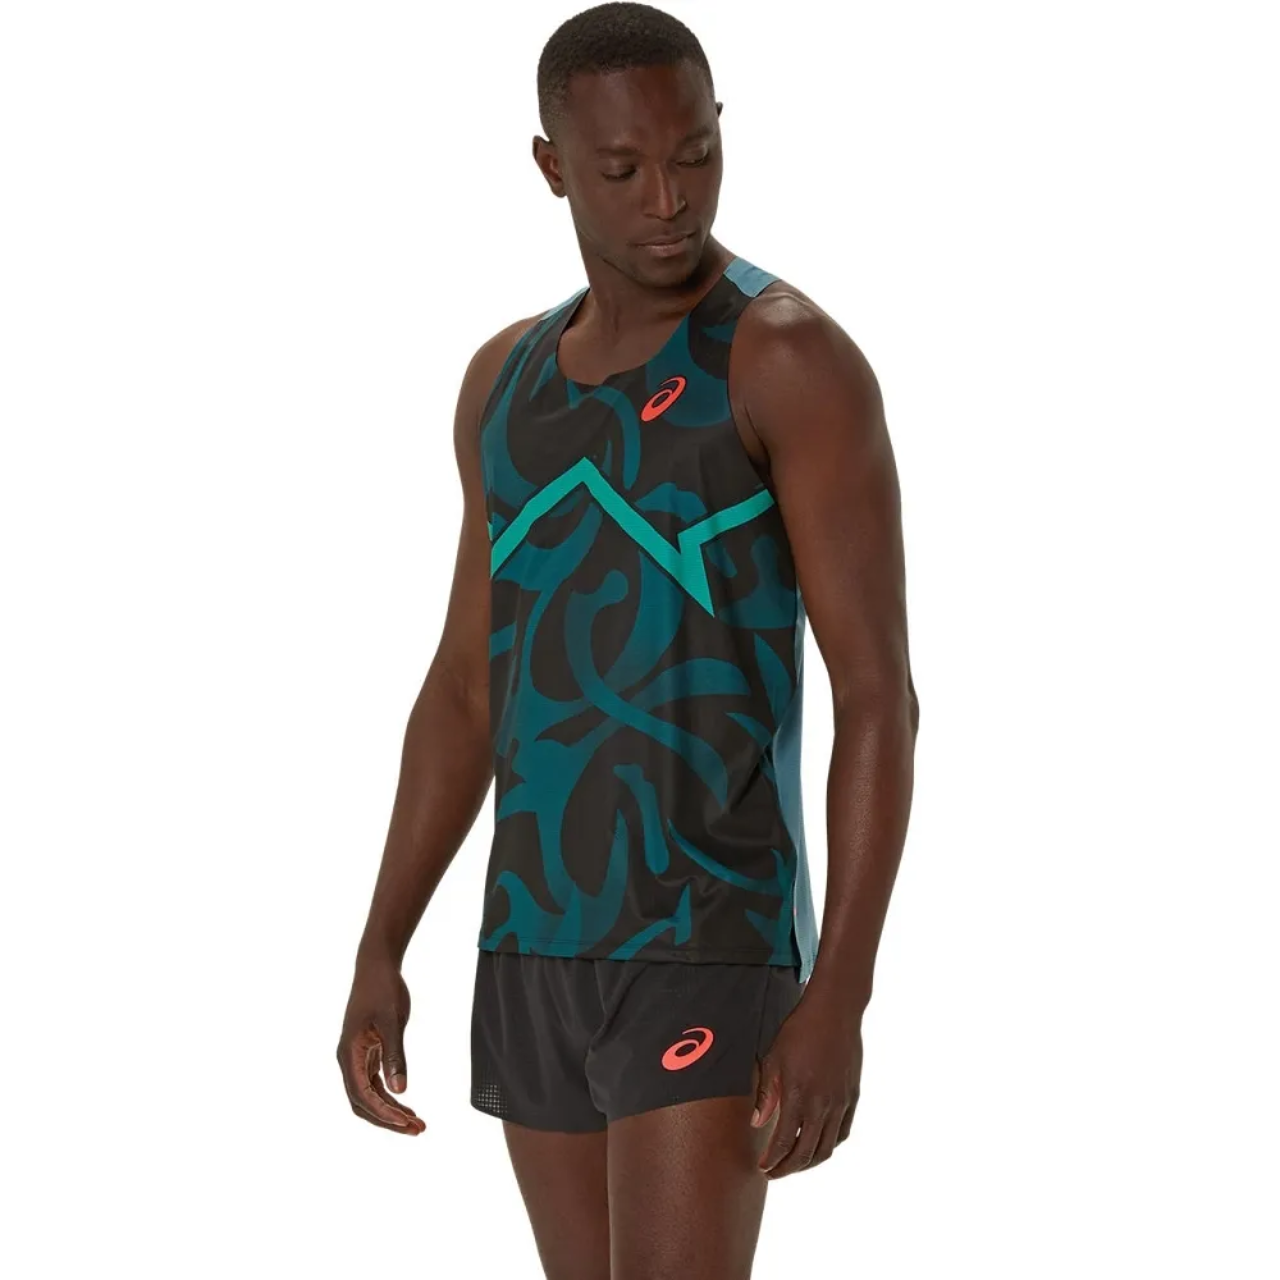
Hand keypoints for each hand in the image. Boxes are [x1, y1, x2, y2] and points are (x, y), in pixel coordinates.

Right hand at [336, 959, 425, 1134]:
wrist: (376, 965)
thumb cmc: (383, 989)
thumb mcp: (392, 1021)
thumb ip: (395, 1055)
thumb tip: (400, 1091)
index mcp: (348, 1054)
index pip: (362, 1095)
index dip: (384, 1113)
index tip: (406, 1123)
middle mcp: (348, 1060)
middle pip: (362, 1103)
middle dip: (387, 1119)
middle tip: (417, 1129)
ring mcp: (356, 1057)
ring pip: (368, 1095)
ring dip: (390, 1111)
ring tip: (416, 1122)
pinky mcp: (366, 1052)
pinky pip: (373, 1083)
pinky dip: (389, 1096)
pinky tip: (406, 1103)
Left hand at [751, 981, 862, 1176]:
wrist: (835, 1012)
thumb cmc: (799, 1031)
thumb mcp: (773, 1059)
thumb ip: (767, 1095)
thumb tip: (758, 1123)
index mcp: (798, 1096)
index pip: (784, 1143)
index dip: (772, 1160)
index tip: (762, 1167)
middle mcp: (822, 1105)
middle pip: (806, 1153)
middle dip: (787, 1168)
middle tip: (773, 1172)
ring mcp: (840, 1103)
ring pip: (826, 1148)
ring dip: (809, 1162)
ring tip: (794, 1163)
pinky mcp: (852, 1098)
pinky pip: (842, 1133)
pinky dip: (829, 1146)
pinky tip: (817, 1145)